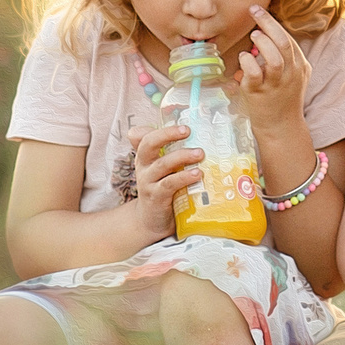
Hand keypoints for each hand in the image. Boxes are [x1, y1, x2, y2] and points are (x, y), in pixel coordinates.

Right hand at [131, 119, 202, 239]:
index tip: (182, 123)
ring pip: (162, 164)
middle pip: (148, 144)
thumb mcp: (166, 171)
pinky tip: (197, 174)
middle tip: (188, 130)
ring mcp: (148, 182)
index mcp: (146, 156)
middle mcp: (144, 166)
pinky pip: (169, 184)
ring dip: (182, 156)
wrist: (152, 221)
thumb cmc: (164, 190)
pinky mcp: (156, 197)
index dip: (160, 128)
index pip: (146, 136)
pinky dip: (183, 178)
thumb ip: (176, 154)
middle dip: (167, 134)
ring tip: (200, 153)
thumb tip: (200, 137)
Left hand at [235, 6, 311, 133]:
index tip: (259, 10)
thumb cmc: (282, 99)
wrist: (282, 128)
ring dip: (262, 43)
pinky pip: (255, 74)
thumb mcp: (292, 77)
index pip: (288, 39)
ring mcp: (276, 84)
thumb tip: (263, 36)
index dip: (272, 22)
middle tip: (254, 11)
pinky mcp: (260, 94)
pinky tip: (244, 58)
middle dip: (268, 23)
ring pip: (275, 58)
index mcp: (300, 66)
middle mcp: (291, 74)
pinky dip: (248, 62)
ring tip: (253, 36)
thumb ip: (283, 58)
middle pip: (283, 43)